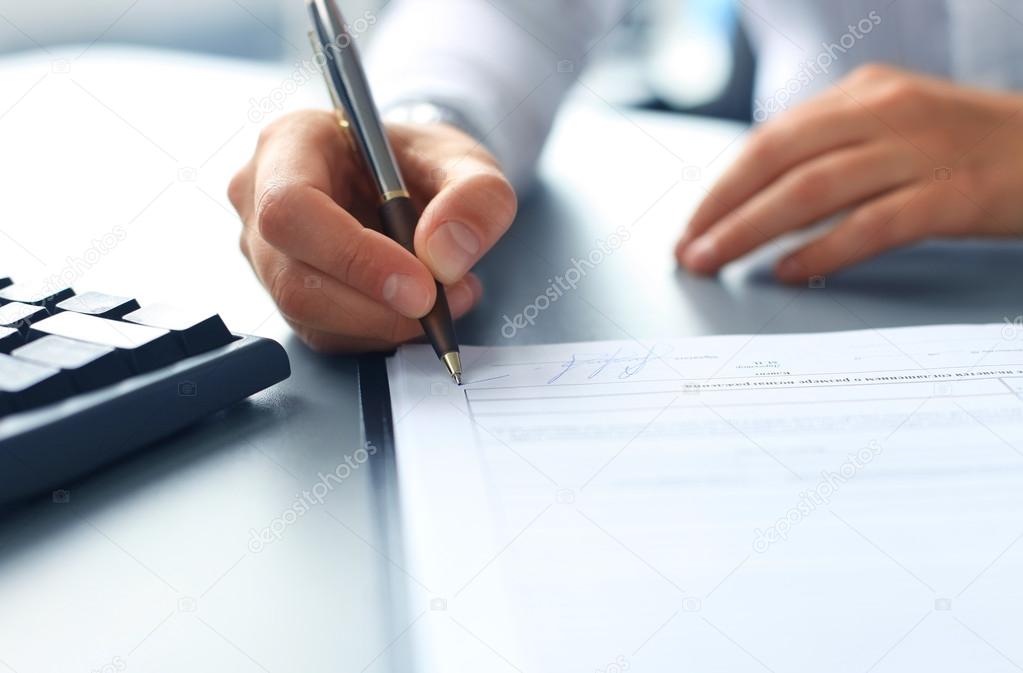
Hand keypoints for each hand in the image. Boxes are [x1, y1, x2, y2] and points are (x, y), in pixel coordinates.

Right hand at [229, 110, 515, 351]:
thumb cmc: (420, 161)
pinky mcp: (285, 294)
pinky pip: (325, 334)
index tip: (420, 286)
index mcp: (289, 142)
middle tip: (442, 302)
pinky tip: (416, 310)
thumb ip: (476, 196)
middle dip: (376, 306)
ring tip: (445, 299)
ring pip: (308, 315)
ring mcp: (265, 251)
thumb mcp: (466, 161)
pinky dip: (379, 334)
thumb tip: (446, 254)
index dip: (353, 256)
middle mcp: (259, 197)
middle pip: (294, 277)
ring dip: (386, 323)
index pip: (291, 208)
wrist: (410, 181)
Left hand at [677, 64, 1022, 280]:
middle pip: (777, 158)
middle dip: (722, 207)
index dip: (722, 186)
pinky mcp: (954, 193)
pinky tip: (789, 272)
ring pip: (812, 189)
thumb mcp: (895, 130)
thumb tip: (760, 205)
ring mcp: (920, 150)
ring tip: (715, 261)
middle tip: (687, 250)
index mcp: (864, 94)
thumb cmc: (968, 150)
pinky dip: (823, 250)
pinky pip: (872, 224)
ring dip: (752, 229)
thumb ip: (833, 154)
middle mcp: (885, 112)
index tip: (691, 225)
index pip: (770, 139)